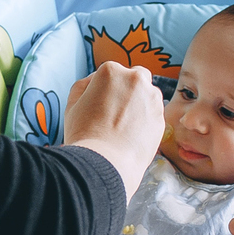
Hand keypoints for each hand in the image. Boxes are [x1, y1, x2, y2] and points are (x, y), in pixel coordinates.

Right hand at [62, 62, 165, 199]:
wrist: (105, 163)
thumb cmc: (84, 135)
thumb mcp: (72, 104)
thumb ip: (83, 86)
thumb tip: (93, 81)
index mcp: (111, 71)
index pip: (111, 73)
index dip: (104, 89)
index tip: (100, 104)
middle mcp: (136, 79)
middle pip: (135, 77)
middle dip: (128, 89)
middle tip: (115, 110)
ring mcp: (152, 99)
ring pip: (148, 95)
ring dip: (139, 104)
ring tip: (123, 126)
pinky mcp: (161, 118)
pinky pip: (153, 115)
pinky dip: (145, 121)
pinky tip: (132, 135)